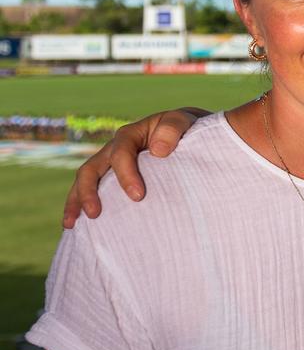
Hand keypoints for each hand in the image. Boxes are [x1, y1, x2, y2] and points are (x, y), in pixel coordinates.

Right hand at [62, 108, 207, 227]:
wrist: (185, 132)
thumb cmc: (185, 128)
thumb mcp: (182, 122)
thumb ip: (172, 129)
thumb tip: (158, 150)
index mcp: (130, 135)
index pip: (121, 154)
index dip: (126, 174)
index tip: (138, 196)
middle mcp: (114, 149)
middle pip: (91, 169)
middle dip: (89, 192)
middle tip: (95, 214)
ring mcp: (110, 164)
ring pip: (85, 181)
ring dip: (76, 202)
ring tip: (71, 225)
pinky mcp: (112, 178)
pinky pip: (93, 190)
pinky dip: (81, 205)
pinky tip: (78, 227)